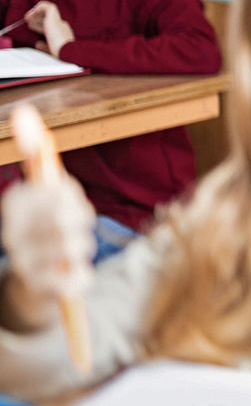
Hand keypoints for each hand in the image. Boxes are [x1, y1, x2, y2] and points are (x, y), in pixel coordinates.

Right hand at [0, 172, 94, 328]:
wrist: (33, 283)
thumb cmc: (47, 227)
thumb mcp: (47, 194)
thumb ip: (40, 160)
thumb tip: (24, 115)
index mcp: (13, 206)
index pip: (48, 190)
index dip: (69, 196)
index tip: (69, 201)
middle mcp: (12, 234)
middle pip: (63, 218)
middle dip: (80, 220)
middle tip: (80, 226)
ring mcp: (23, 263)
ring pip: (73, 247)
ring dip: (83, 247)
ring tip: (73, 249)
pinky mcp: (38, 289)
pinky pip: (76, 278)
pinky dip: (82, 276)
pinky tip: (71, 274)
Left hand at [24, 1, 73, 56]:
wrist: (66, 51)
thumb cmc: (60, 53)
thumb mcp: (51, 50)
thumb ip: (44, 46)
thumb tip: (38, 43)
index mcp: (62, 33)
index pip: (50, 25)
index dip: (39, 24)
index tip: (30, 26)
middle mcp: (61, 25)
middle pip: (48, 17)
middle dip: (36, 17)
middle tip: (27, 19)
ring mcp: (58, 20)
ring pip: (48, 9)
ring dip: (36, 11)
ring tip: (28, 16)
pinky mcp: (53, 16)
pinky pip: (46, 6)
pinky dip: (37, 8)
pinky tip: (32, 14)